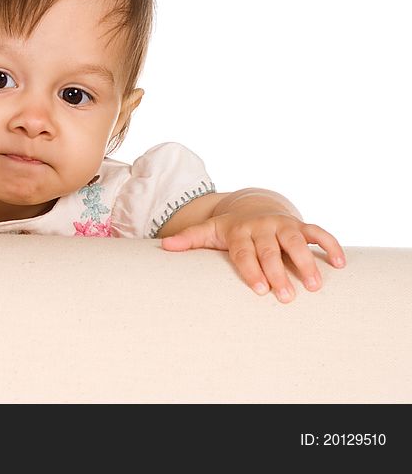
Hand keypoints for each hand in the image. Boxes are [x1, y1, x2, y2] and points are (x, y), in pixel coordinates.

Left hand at [160, 212, 345, 302]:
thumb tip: (163, 247)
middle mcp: (261, 227)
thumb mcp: (207, 232)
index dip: (251, 270)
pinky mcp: (300, 225)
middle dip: (278, 273)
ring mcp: (282, 225)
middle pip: (270, 252)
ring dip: (306, 263)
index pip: (244, 253)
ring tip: (315, 286)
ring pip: (296, 242)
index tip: (260, 290)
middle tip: (286, 297)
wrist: (252, 207)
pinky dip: (330, 245)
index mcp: (238, 232)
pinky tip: (341, 264)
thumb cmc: (229, 229)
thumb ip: (188, 240)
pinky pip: (318, 233)